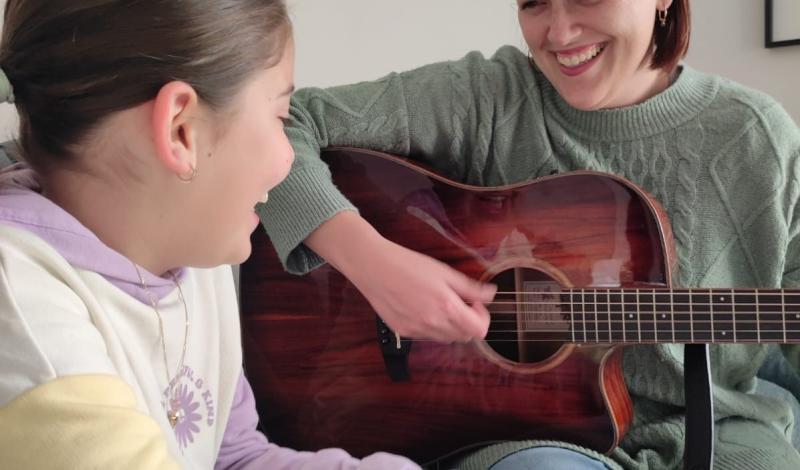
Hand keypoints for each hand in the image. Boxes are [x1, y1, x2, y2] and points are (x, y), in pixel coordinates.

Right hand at [346, 237, 495, 341]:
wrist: (373, 267)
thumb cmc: (407, 264)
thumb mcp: (444, 271)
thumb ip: (470, 287)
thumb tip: (491, 295)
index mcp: (446, 307)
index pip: (479, 330)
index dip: (482, 317)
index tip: (474, 303)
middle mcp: (432, 323)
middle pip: (464, 337)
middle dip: (467, 321)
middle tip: (459, 301)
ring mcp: (417, 330)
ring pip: (446, 338)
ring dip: (450, 325)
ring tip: (439, 303)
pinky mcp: (404, 331)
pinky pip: (427, 336)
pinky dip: (432, 326)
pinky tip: (422, 307)